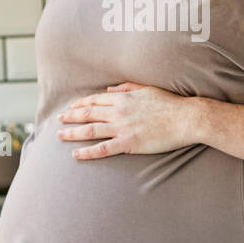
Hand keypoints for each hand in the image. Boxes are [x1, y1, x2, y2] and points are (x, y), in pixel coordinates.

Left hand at [57, 82, 196, 158]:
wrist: (185, 118)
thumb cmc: (169, 103)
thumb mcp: (146, 89)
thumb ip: (126, 88)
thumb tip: (109, 90)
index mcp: (123, 98)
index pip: (94, 101)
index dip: (80, 104)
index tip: (71, 107)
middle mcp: (119, 111)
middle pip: (88, 114)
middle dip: (70, 116)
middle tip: (59, 120)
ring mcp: (122, 128)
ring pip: (90, 130)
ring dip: (72, 133)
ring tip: (59, 136)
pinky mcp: (129, 143)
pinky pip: (103, 149)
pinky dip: (87, 152)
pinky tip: (76, 154)